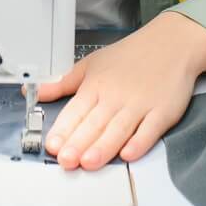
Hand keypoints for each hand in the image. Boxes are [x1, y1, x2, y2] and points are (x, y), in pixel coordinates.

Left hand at [38, 11, 205, 169]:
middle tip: (65, 160)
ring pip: (118, 129)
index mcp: (96, 85)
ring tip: (88, 162)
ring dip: (103, 147)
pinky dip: (140, 142)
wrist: (171, 43)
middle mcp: (116, 96)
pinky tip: (128, 153)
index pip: (76, 111)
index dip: (63, 129)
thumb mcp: (91, 64)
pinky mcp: (162, 112)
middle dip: (78, 143)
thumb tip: (35, 92)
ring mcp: (140, 105)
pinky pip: (150, 130)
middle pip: (95, 123)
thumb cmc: (130, 56)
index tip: (52, 144)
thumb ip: (63, 82)